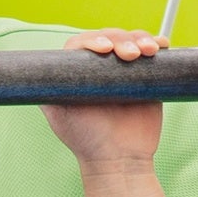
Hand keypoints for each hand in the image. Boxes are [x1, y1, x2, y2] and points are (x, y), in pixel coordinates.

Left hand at [41, 29, 166, 166]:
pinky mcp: (147, 76)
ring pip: (132, 41)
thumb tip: (37, 69)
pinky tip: (161, 46)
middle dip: (121, 39)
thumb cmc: (86, 139)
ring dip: (139, 39)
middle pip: (110, 37)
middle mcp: (100, 67)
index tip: (103, 48)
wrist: (120, 159)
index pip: (83, 44)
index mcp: (78, 72)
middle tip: (130, 56)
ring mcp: (124, 70)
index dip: (93, 39)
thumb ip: (49, 91)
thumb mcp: (59, 114)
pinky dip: (157, 43)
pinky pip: (153, 54)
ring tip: (147, 52)